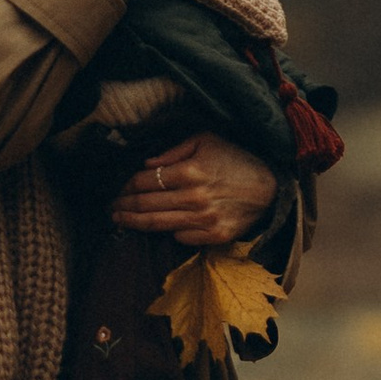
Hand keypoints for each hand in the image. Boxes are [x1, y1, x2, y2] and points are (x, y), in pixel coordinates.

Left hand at [110, 130, 278, 244]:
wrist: (271, 188)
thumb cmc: (237, 159)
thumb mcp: (207, 141)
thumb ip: (173, 151)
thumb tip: (146, 164)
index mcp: (190, 172)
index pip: (145, 182)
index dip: (126, 186)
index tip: (117, 188)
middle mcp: (194, 198)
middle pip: (145, 205)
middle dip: (123, 206)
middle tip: (109, 207)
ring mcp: (204, 220)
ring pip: (157, 224)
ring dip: (133, 223)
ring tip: (119, 220)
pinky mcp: (214, 236)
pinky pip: (180, 238)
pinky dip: (167, 232)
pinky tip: (156, 227)